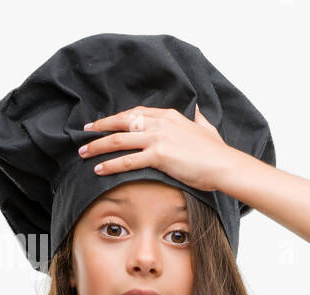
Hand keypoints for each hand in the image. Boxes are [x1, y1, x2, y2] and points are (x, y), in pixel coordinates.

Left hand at [78, 105, 240, 192]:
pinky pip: (127, 160)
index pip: (135, 113)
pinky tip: (99, 169)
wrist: (225, 165)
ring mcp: (158, 138)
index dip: (117, 118)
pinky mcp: (158, 155)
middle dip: (100, 127)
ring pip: (119, 140)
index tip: (105, 123)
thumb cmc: (217, 152)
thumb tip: (199, 110)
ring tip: (84, 153)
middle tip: (85, 133)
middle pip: (122, 122)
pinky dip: (110, 164)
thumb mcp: (207, 129)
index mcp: (169, 116)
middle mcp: (160, 123)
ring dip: (98, 146)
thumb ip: (200, 119)